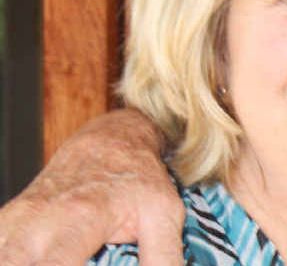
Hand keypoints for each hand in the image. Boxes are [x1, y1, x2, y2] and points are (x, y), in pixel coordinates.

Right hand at [0, 109, 183, 264]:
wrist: (110, 140)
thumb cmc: (138, 178)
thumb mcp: (163, 214)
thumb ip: (162, 256)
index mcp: (79, 218)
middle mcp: (38, 221)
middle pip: (13, 262)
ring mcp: (15, 221)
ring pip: (1, 256)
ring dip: (15, 264)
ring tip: (49, 263)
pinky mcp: (5, 223)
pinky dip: (8, 258)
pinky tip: (28, 261)